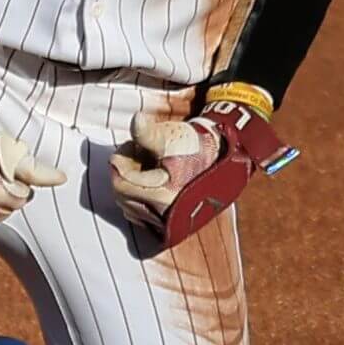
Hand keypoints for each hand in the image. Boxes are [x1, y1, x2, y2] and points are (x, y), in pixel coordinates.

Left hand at [108, 98, 295, 248]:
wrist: (223, 158)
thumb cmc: (195, 145)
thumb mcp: (170, 137)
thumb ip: (146, 132)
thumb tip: (135, 119)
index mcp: (163, 194)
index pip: (121, 183)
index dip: (120, 160)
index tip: (131, 145)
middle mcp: (165, 214)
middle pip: (122, 196)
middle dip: (125, 172)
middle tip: (138, 153)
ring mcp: (167, 222)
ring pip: (129, 207)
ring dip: (130, 186)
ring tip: (146, 166)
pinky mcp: (171, 225)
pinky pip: (140, 217)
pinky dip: (137, 200)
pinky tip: (148, 182)